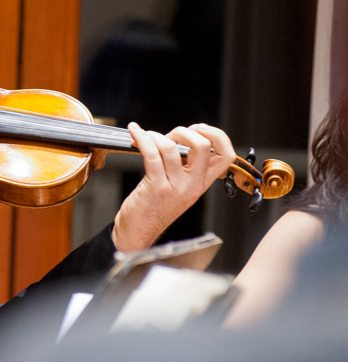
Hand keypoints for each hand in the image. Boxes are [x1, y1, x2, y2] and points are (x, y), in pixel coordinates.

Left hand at [112, 122, 235, 251]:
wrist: (138, 232)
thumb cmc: (153, 208)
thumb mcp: (178, 188)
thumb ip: (184, 168)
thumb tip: (180, 139)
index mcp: (202, 184)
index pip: (226, 156)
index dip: (217, 136)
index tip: (200, 129)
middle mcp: (193, 185)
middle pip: (203, 145)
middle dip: (184, 131)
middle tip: (169, 136)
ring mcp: (176, 186)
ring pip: (172, 147)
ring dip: (155, 135)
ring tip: (146, 137)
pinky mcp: (156, 187)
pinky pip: (151, 154)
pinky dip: (141, 138)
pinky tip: (135, 133)